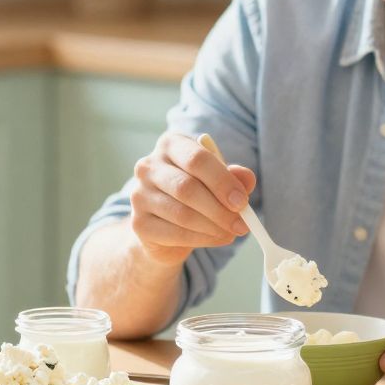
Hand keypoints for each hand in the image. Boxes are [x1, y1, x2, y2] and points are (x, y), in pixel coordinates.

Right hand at [125, 131, 258, 266]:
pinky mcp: (139, 224)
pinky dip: (202, 239)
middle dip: (220, 209)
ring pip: (182, 214)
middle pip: (187, 187)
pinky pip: (176, 234)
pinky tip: (215, 238)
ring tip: (230, 232)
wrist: (165, 225)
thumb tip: (246, 178)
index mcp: (171, 145)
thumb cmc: (196, 194)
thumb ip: (234, 177)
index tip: (242, 202)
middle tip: (242, 224)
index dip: (222, 182)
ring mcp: (139, 195)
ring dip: (214, 227)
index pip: (197, 159)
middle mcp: (148, 166)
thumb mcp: (219, 181)